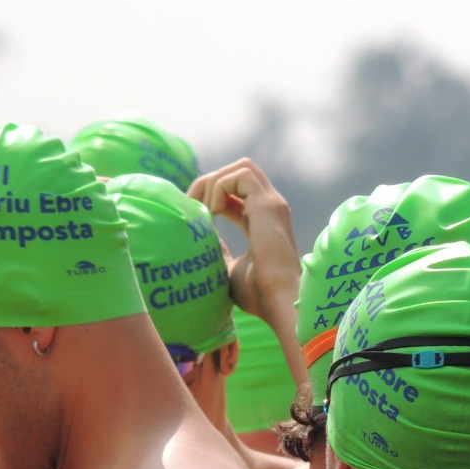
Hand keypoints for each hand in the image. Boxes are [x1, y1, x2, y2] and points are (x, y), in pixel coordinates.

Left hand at [188, 158, 300, 320]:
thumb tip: (202, 241)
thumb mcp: (228, 270)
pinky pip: (241, 175)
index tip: (191, 215)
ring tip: (205, 211)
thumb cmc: (257, 294)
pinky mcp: (268, 204)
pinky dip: (221, 187)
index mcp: (261, 221)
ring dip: (214, 183)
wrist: (278, 300)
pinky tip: (214, 212)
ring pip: (241, 168)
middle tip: (191, 205)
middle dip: (210, 182)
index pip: (235, 194)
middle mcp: (269, 207)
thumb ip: (218, 252)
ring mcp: (271, 203)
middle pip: (239, 172)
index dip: (210, 197)